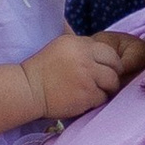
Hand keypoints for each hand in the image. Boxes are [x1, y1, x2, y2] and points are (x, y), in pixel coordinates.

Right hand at [21, 31, 138, 124]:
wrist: (28, 89)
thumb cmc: (42, 70)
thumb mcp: (60, 46)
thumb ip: (81, 45)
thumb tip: (99, 47)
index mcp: (79, 44)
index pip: (109, 51)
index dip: (111, 62)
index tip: (105, 69)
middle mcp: (85, 59)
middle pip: (116, 66)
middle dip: (112, 75)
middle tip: (104, 82)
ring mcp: (87, 78)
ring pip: (112, 83)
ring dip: (106, 89)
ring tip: (94, 91)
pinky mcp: (86, 96)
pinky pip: (103, 98)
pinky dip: (96, 100)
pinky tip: (84, 99)